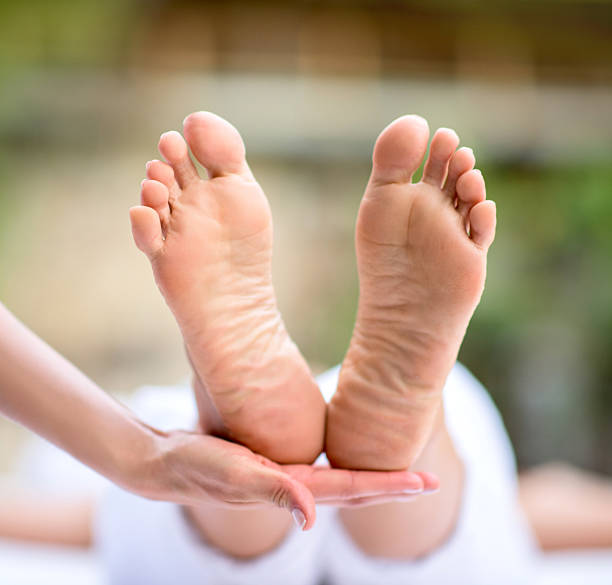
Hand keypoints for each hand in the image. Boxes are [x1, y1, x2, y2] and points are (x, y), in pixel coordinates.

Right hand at [133, 430, 438, 529]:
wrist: (169, 462)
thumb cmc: (199, 466)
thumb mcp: (234, 472)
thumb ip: (272, 491)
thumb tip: (312, 517)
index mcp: (293, 489)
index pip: (352, 487)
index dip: (389, 484)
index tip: (425, 480)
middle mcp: (296, 487)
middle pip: (355, 486)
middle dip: (393, 484)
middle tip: (430, 478)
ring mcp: (286, 478)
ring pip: (340, 478)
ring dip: (372, 476)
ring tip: (400, 469)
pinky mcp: (275, 465)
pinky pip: (319, 467)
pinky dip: (342, 463)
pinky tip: (347, 455)